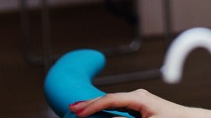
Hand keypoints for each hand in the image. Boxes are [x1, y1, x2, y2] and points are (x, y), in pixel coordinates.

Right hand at [69, 89, 210, 117]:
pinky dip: (106, 111)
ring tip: (79, 111)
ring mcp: (138, 101)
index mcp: (139, 97)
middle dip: (89, 105)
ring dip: (96, 109)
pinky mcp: (139, 109)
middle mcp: (137, 96)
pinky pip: (119, 109)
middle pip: (107, 100)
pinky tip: (96, 114)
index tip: (77, 111)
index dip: (92, 106)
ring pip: (112, 105)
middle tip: (70, 109)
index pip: (109, 100)